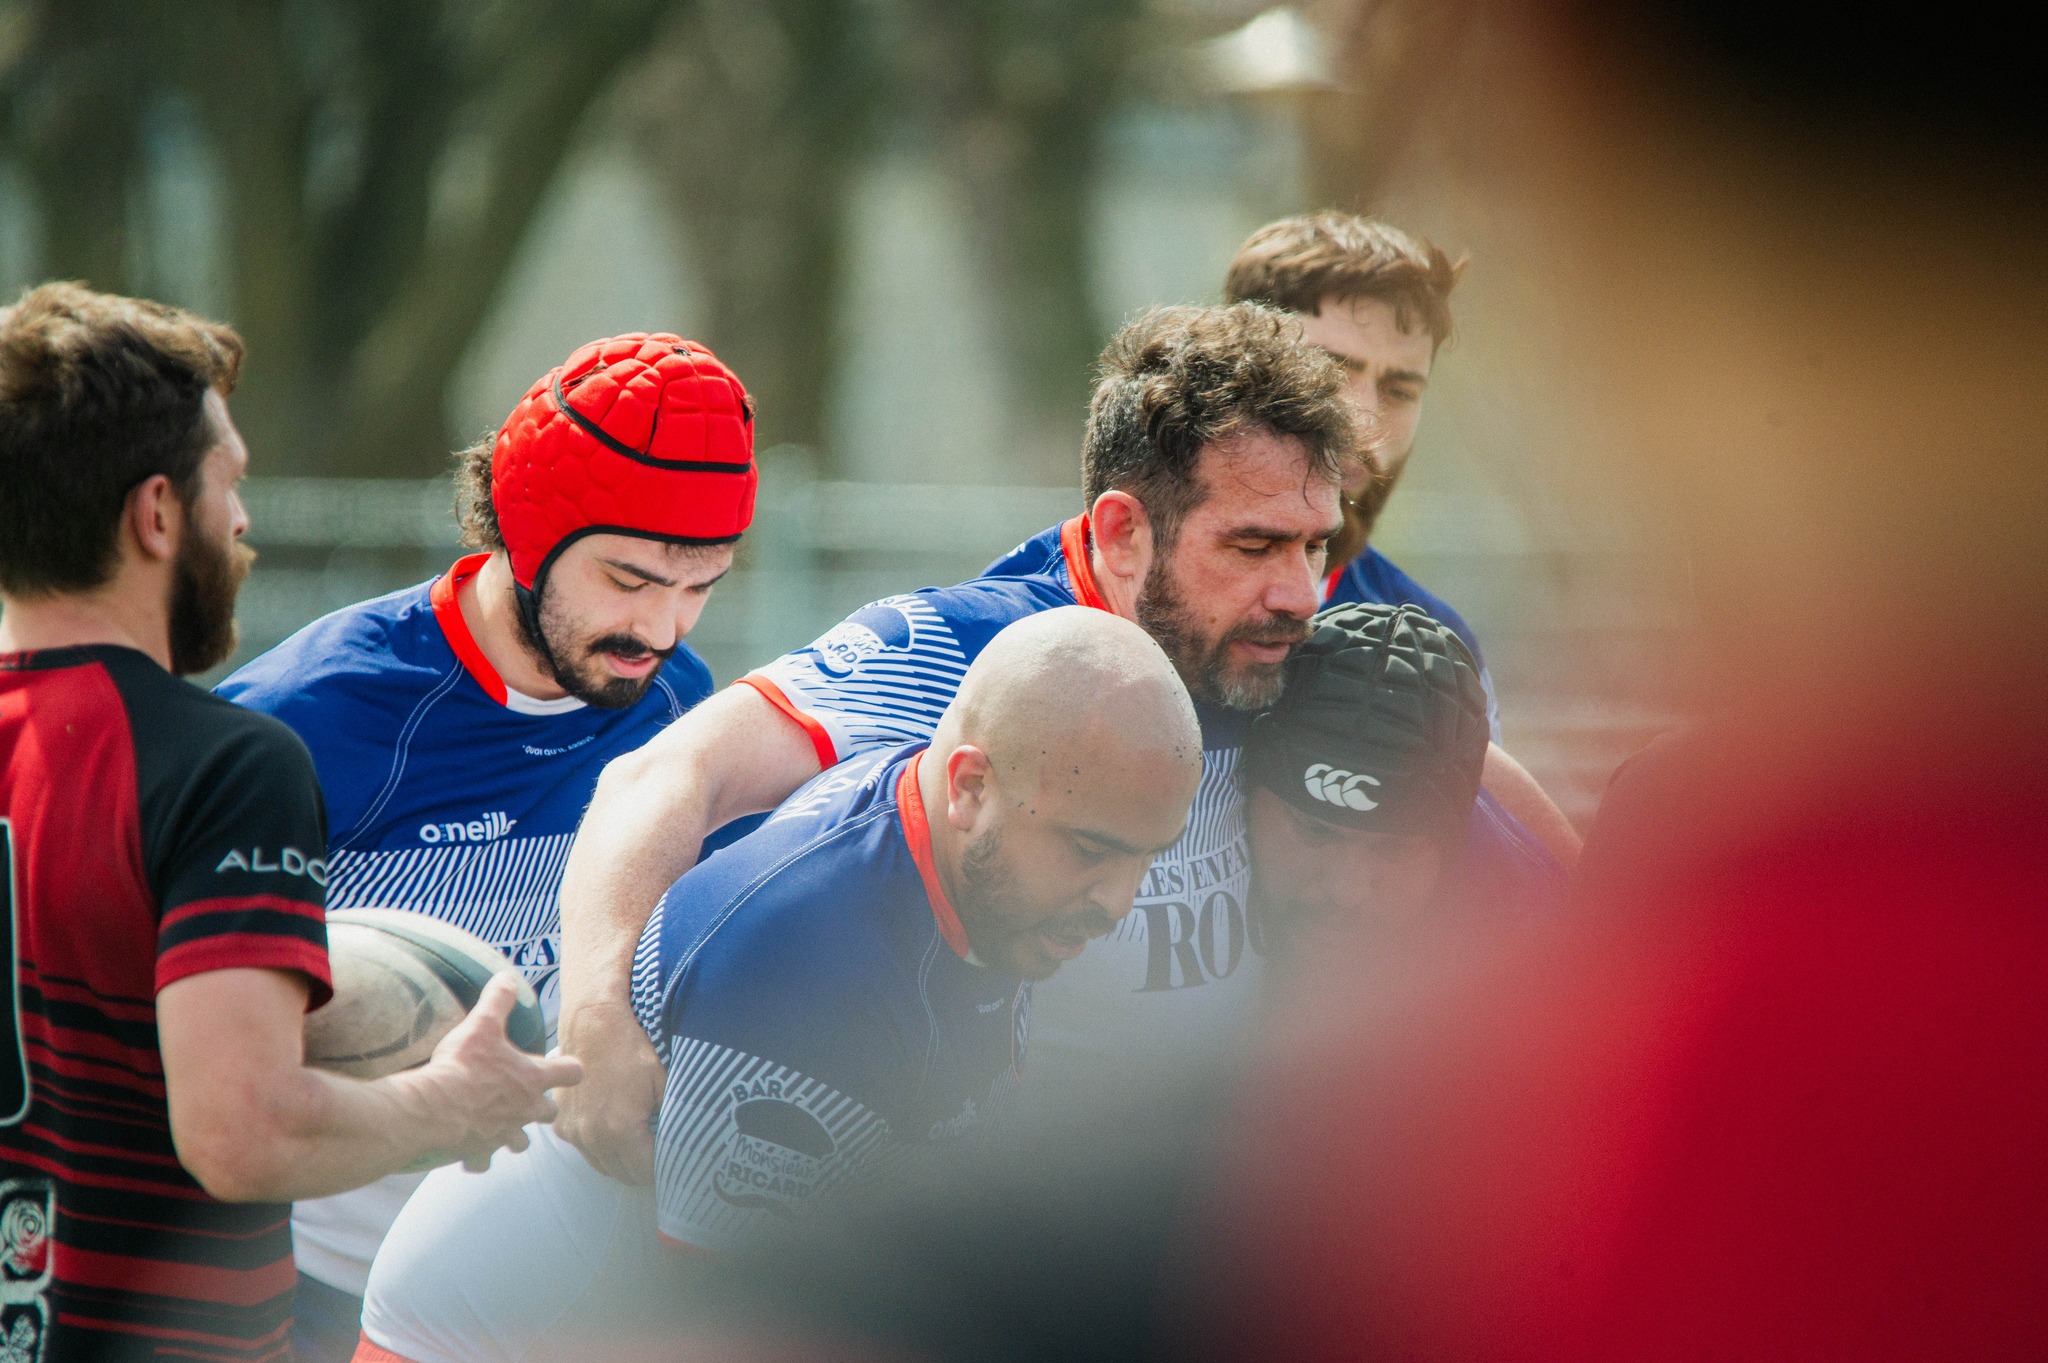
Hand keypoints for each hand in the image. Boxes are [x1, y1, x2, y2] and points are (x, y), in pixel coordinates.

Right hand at [409, 973, 582, 1171]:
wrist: (431, 1110)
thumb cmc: (461, 1067)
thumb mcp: (481, 1024)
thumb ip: (498, 999)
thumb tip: (508, 975)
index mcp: (533, 1079)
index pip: (572, 1073)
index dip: (570, 1067)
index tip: (564, 1066)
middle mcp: (525, 1111)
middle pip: (549, 1114)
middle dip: (541, 1107)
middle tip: (524, 1096)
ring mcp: (503, 1135)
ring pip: (521, 1142)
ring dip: (512, 1134)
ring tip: (497, 1124)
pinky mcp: (479, 1153)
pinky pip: (482, 1161)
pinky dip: (477, 1156)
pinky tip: (467, 1149)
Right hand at [552, 998, 663, 1185]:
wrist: (593, 1023)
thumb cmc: (632, 1048)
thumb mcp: (664, 1082)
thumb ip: (672, 1119)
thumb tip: (682, 1142)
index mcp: (620, 1130)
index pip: (646, 1172)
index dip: (664, 1167)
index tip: (674, 1158)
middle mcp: (592, 1138)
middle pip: (623, 1174)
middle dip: (643, 1167)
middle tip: (659, 1151)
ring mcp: (573, 1132)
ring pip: (603, 1165)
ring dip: (621, 1160)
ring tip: (640, 1142)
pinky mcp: (561, 1123)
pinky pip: (585, 1149)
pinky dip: (601, 1147)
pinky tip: (615, 1129)